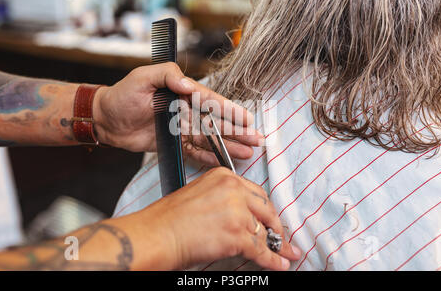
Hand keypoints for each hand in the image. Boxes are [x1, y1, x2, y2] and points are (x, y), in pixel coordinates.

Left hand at [93, 63, 263, 164]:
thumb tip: (189, 85)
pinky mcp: (173, 143)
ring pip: (209, 138)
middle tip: (257, 139)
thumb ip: (167, 75)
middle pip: (216, 122)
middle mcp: (185, 111)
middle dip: (237, 131)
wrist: (104, 119)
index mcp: (181, 93)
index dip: (230, 111)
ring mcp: (180, 128)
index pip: (210, 103)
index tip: (247, 119)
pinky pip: (193, 151)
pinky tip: (222, 162)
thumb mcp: (142, 77)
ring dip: (228, 145)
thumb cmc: (121, 95)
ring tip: (248, 152)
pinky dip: (207, 157)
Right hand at [136, 167, 300, 270]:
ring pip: (265, 232)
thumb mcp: (199, 195)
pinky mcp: (238, 235)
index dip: (265, 210)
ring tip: (284, 254)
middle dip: (275, 226)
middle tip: (280, 237)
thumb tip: (241, 217)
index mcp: (223, 177)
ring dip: (276, 246)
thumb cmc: (169, 218)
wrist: (156, 234)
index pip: (255, 193)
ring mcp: (237, 212)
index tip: (269, 219)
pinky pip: (262, 250)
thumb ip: (224, 200)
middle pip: (266, 209)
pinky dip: (272, 261)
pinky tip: (279, 264)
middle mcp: (234, 190)